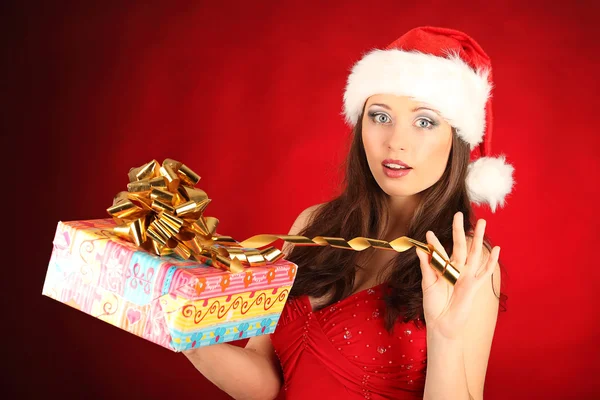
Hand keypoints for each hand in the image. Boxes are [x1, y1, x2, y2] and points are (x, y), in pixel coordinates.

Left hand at [415, 212, 499, 339]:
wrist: (441, 324)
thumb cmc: (433, 306)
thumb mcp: (427, 285)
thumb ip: (426, 267)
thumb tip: (419, 249)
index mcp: (444, 269)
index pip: (440, 251)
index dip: (435, 242)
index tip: (428, 232)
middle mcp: (456, 270)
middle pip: (460, 246)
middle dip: (459, 230)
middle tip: (459, 214)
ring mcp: (467, 277)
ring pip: (474, 254)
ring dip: (478, 239)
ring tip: (482, 222)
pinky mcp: (474, 286)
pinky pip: (485, 272)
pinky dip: (491, 261)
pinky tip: (496, 248)